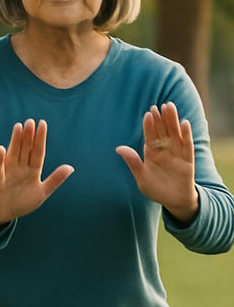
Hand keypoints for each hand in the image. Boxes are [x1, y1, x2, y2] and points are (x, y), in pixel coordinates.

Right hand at [0, 119, 72, 234]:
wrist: (4, 213)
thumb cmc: (24, 202)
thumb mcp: (42, 192)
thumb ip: (55, 180)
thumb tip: (71, 167)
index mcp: (33, 171)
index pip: (37, 152)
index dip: (40, 139)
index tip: (42, 124)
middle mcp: (20, 169)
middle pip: (25, 150)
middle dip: (28, 136)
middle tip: (30, 121)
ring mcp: (8, 174)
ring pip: (13, 155)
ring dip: (15, 142)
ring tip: (18, 127)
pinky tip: (1, 149)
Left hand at [116, 102, 198, 222]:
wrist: (173, 201)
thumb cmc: (156, 189)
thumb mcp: (141, 177)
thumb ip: (133, 162)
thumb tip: (118, 148)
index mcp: (152, 154)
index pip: (150, 136)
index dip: (149, 125)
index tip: (148, 113)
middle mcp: (165, 151)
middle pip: (163, 132)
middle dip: (161, 119)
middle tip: (159, 105)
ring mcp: (177, 155)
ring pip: (175, 135)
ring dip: (173, 121)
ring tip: (170, 107)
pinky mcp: (187, 161)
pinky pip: (187, 146)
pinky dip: (186, 135)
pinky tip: (184, 123)